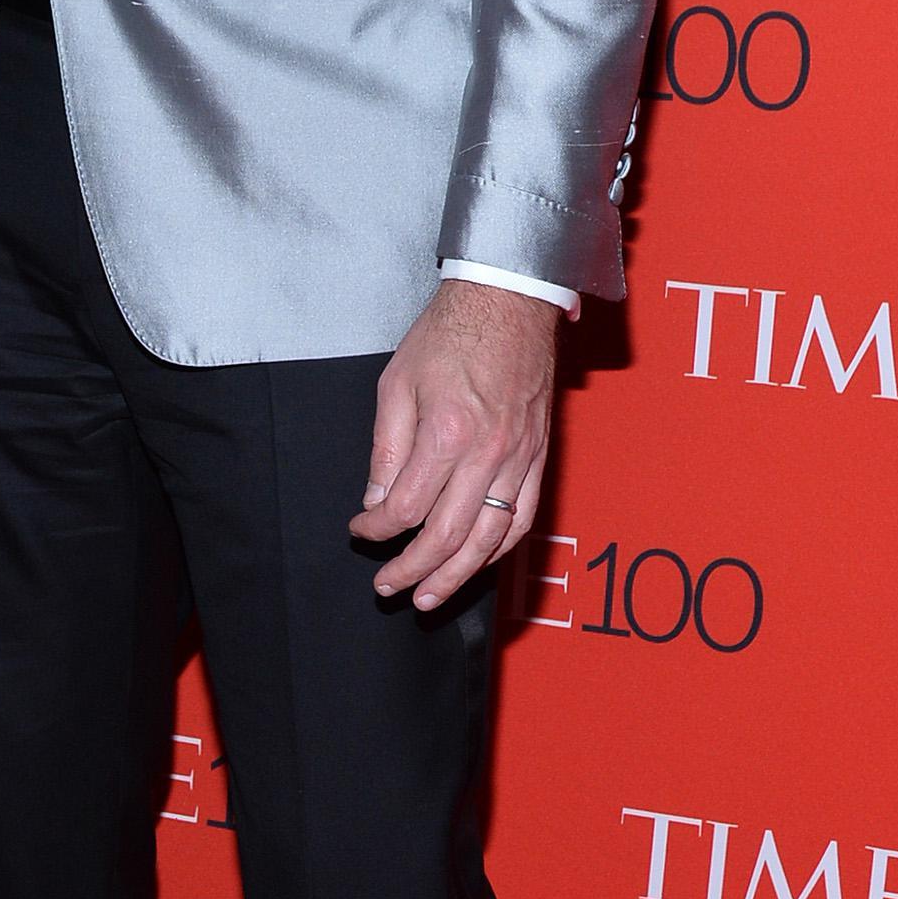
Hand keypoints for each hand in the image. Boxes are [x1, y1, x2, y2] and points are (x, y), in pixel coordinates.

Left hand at [350, 280, 556, 611]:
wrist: (510, 300)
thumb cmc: (450, 334)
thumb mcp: (397, 383)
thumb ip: (387, 449)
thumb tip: (377, 502)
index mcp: (447, 434)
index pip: (406, 508)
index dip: (376, 529)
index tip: (359, 530)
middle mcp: (489, 454)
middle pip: (448, 535)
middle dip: (413, 570)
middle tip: (388, 587)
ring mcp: (519, 458)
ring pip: (490, 538)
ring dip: (457, 575)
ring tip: (429, 597)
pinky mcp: (538, 456)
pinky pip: (523, 517)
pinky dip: (498, 548)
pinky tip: (478, 562)